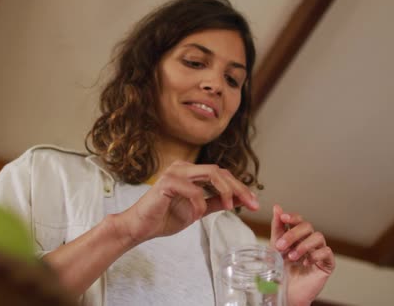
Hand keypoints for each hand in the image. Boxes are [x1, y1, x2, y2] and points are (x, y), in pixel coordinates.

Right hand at [121, 161, 259, 243]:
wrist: (139, 227)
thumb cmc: (163, 217)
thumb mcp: (197, 210)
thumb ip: (214, 202)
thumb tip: (236, 200)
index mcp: (190, 172)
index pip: (221, 174)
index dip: (240, 187)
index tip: (254, 203)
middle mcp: (183, 167)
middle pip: (220, 171)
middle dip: (239, 187)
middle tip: (252, 204)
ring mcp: (175, 172)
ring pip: (211, 173)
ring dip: (225, 191)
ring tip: (231, 207)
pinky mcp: (167, 182)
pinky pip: (194, 190)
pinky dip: (200, 204)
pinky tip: (198, 215)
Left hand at [270, 205, 334, 305]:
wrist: (286, 293)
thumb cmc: (281, 271)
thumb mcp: (275, 247)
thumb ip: (278, 228)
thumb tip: (277, 207)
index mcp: (297, 236)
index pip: (299, 220)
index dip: (292, 217)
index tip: (283, 218)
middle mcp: (309, 241)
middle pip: (307, 226)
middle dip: (293, 234)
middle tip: (281, 246)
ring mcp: (319, 251)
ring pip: (318, 237)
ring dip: (303, 245)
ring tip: (292, 257)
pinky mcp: (327, 264)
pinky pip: (327, 252)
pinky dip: (315, 255)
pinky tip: (305, 263)